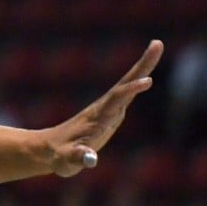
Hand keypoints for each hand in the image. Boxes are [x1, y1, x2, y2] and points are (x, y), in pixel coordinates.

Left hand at [45, 39, 162, 176]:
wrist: (49, 149)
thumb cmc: (60, 157)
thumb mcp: (67, 161)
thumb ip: (78, 158)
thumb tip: (90, 159)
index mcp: (97, 118)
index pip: (116, 100)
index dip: (130, 91)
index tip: (147, 81)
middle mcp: (104, 109)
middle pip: (125, 84)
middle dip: (142, 66)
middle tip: (157, 44)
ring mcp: (107, 110)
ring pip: (127, 86)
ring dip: (143, 69)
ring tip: (156, 46)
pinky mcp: (110, 114)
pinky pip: (127, 94)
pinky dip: (138, 82)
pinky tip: (147, 73)